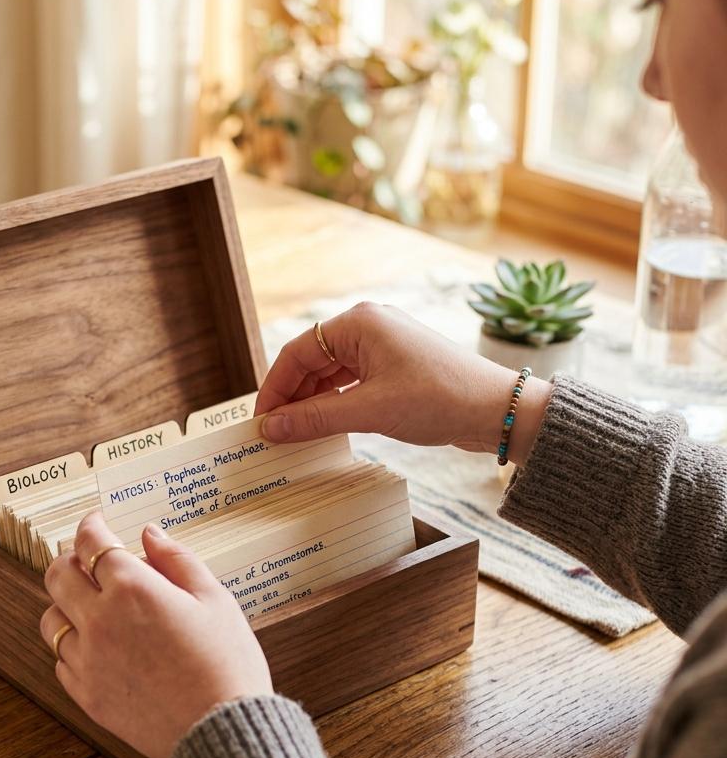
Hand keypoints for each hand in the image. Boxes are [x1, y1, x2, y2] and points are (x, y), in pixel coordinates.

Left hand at [41, 512, 271, 757]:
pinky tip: (99, 646)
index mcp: (133, 590)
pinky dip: (73, 646)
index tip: (97, 523)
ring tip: (93, 606)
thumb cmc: (228, 663)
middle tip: (89, 560)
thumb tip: (149, 534)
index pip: (92, 543)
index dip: (91, 525)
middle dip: (71, 558)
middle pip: (58, 575)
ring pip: (51, 618)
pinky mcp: (87, 696)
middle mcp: (100, 621)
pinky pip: (62, 661)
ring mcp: (88, 661)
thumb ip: (177, 560)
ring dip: (67, 604)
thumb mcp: (215, 599)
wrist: (223, 731)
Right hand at [255, 303, 551, 464]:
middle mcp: (368, 326)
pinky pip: (351, 381)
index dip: (274, 389)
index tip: (260, 422)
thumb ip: (314, 418)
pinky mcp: (395, 366)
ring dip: (313, 402)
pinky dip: (335, 402)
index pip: (297, 353)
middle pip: (311, 362)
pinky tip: (325, 425)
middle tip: (275, 433)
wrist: (497, 410)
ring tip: (296, 434)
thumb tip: (271, 428)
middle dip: (292, 397)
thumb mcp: (369, 411)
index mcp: (359, 323)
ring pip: (330, 373)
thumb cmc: (440, 399)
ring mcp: (383, 345)